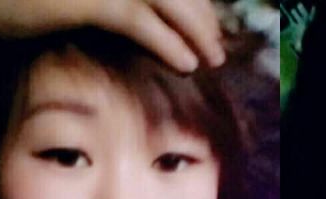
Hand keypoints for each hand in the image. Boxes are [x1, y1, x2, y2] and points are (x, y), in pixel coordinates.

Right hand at [0, 0, 224, 70]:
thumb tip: (137, 17)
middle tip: (217, 46)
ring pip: (169, 2)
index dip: (192, 3)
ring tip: (213, 58)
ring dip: (197, 32)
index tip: (207, 27)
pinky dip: (170, 44)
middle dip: (201, 17)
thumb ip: (107, 0)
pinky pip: (142, 23)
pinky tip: (187, 64)